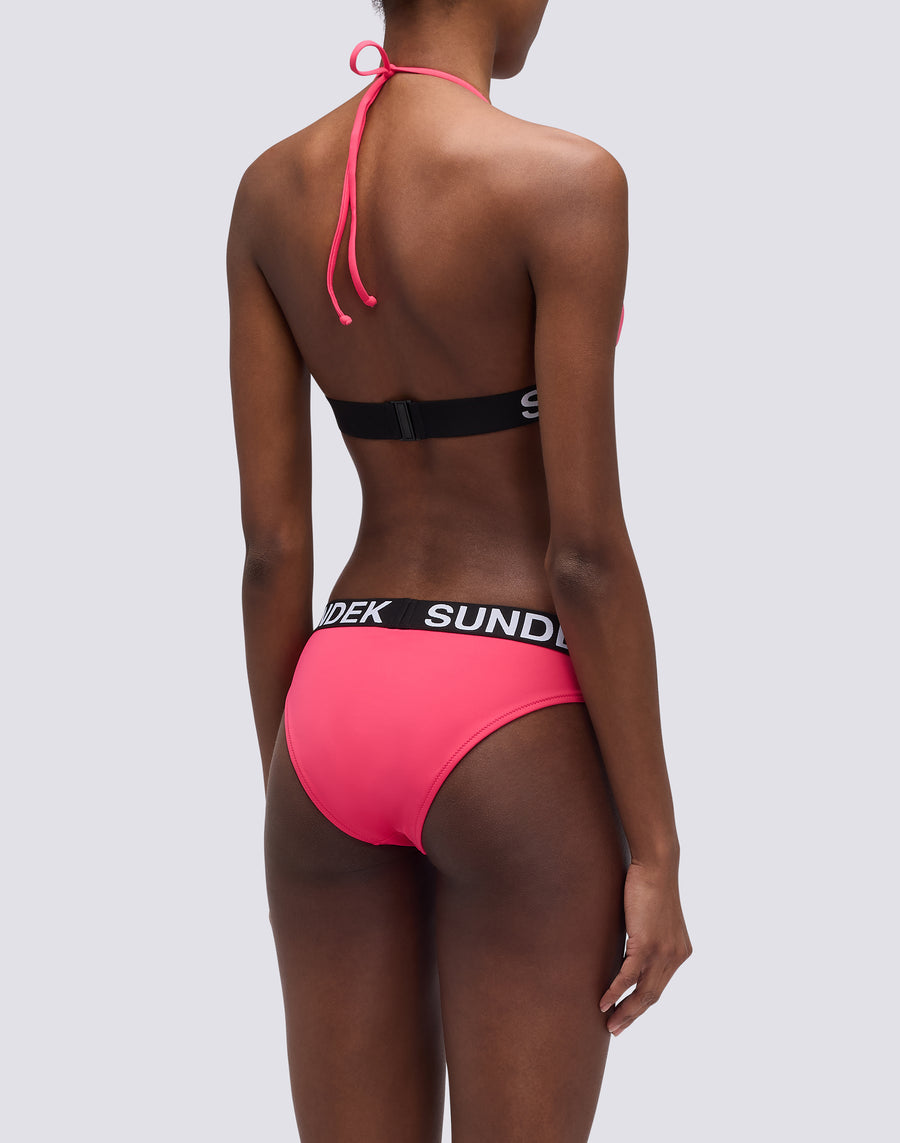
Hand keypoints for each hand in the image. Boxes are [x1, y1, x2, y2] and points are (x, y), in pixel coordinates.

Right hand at [599, 859, 691, 1035]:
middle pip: (653, 996)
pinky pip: (629, 976)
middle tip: (616, 1030)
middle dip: (633, 1015)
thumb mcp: (653, 919)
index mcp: (680, 952)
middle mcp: (676, 957)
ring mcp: (663, 952)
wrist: (657, 866)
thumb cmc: (651, 885)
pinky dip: (615, 991)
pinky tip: (603, 1002)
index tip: (628, 1015)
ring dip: (625, 1011)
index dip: (643, 1003)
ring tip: (609, 1024)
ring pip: (643, 992)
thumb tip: (630, 947)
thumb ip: (648, 937)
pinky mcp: (647, 944)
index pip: (660, 986)